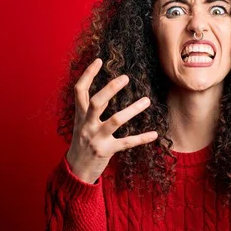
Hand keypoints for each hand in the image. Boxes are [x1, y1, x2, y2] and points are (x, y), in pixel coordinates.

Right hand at [66, 58, 157, 183]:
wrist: (76, 170)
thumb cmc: (82, 143)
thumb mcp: (83, 124)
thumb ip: (93, 109)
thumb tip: (107, 92)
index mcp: (80, 115)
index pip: (79, 90)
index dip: (88, 74)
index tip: (99, 60)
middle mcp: (86, 125)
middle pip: (96, 102)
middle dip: (110, 89)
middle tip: (126, 77)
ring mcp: (96, 138)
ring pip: (115, 120)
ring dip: (132, 110)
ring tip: (147, 100)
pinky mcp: (106, 151)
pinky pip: (126, 143)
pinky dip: (141, 138)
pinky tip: (154, 134)